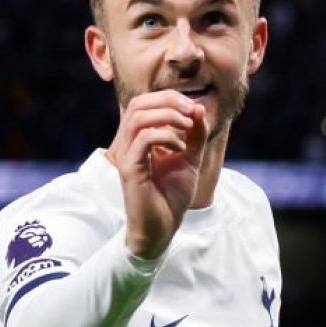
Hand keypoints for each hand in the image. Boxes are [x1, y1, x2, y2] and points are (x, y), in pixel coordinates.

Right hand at [112, 90, 209, 260]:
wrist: (163, 228)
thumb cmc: (172, 197)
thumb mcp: (190, 159)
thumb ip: (195, 135)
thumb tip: (198, 108)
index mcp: (139, 139)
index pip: (145, 103)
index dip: (170, 99)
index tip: (194, 110)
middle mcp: (128, 144)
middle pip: (138, 104)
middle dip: (168, 101)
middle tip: (191, 113)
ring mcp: (127, 155)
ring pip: (138, 117)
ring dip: (167, 115)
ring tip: (187, 127)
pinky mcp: (130, 169)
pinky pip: (143, 139)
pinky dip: (166, 136)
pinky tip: (181, 148)